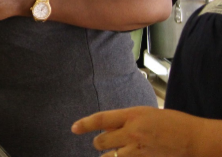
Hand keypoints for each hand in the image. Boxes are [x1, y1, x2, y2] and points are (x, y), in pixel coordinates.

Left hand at [72, 106, 199, 156]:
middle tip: (101, 143)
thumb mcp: (145, 113)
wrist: (193, 138)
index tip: (74, 128)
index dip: (85, 124)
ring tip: (115, 151)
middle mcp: (132, 132)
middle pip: (102, 141)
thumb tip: (108, 127)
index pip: (101, 119)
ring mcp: (138, 149)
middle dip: (98, 143)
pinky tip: (123, 155)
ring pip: (111, 156)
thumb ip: (125, 120)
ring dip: (109, 155)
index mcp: (132, 115)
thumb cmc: (170, 122)